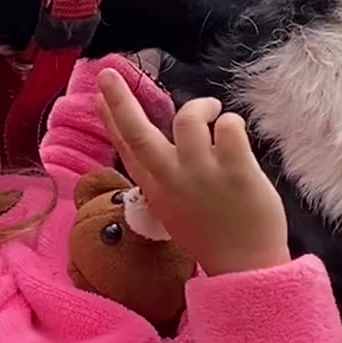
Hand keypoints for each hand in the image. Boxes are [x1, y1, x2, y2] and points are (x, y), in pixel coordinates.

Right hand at [94, 68, 290, 276]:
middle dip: (121, 102)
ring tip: (212, 112)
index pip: (126, 148)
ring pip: (189, 118)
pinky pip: (229, 125)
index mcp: (155, 188)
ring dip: (202, 107)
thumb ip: (161, 175)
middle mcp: (172, 178)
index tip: (98, 97)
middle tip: (107, 75)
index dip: (110, 120)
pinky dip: (232, 122)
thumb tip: (156, 143)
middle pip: (138, 133)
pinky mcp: (235, 170)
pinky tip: (236, 136)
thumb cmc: (210, 233)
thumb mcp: (172, 206)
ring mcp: (202, 173)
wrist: (244, 267)